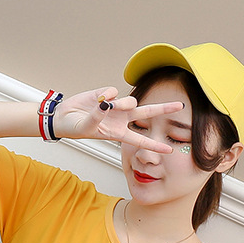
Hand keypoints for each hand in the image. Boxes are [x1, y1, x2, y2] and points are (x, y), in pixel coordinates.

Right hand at [52, 87, 183, 152]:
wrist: (63, 117)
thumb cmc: (74, 128)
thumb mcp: (86, 128)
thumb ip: (98, 116)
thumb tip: (107, 103)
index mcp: (118, 133)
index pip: (140, 139)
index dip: (154, 145)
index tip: (169, 150)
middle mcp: (121, 119)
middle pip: (147, 113)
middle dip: (163, 109)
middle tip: (180, 106)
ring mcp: (116, 106)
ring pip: (130, 101)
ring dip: (121, 103)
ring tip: (104, 105)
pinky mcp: (108, 94)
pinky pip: (114, 92)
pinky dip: (106, 95)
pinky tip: (97, 99)